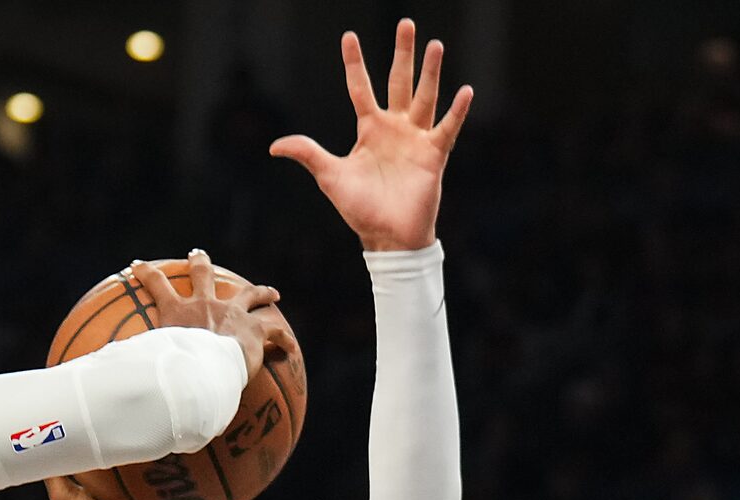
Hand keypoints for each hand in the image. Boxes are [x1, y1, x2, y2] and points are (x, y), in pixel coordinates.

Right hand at [127, 250, 287, 384]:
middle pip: (202, 275)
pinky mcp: (254, 328)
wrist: (207, 370)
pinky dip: (282, 340)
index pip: (154, 285)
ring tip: (270, 292)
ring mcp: (232, 313)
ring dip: (258, 291)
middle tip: (197, 256)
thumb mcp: (144, 365)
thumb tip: (98, 383)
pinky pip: (274, 331)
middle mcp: (205, 305)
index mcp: (176, 313)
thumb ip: (124, 367)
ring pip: (248, 294)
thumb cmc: (173, 369)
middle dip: (199, 264)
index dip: (144, 273)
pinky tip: (290, 348)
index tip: (136, 265)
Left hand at [271, 20, 472, 251]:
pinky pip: (446, 128)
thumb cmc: (360, 208)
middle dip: (402, 54)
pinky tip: (465, 91)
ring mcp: (416, 139)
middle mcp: (395, 128)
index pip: (360, 88)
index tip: (348, 36)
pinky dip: (456, 112)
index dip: (354, 64)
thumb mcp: (330, 177)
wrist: (386, 236)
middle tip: (406, 24)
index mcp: (369, 129)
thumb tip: (274, 146)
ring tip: (435, 45)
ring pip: (425, 97)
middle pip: (399, 82)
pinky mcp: (434, 155)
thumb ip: (308, 154)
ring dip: (430, 73)